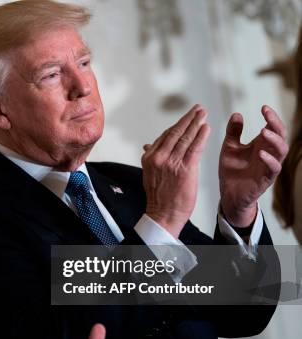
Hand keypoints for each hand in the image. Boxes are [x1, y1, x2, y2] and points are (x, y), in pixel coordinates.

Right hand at [141, 105, 210, 237]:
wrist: (163, 214)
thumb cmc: (159, 196)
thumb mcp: (149, 174)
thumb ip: (151, 158)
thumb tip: (147, 145)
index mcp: (149, 157)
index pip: (165, 136)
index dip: (178, 125)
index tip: (186, 117)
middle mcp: (159, 157)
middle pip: (175, 133)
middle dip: (188, 119)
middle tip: (198, 109)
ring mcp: (171, 163)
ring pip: (185, 138)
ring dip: (196, 124)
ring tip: (203, 114)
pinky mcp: (185, 169)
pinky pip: (194, 148)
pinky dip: (201, 136)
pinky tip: (206, 128)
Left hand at [219, 105, 288, 225]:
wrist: (229, 194)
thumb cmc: (232, 170)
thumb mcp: (229, 148)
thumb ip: (233, 132)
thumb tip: (236, 114)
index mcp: (261, 145)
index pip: (272, 127)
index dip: (271, 117)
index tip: (264, 107)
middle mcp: (268, 153)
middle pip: (281, 135)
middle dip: (276, 123)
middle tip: (267, 115)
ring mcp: (269, 166)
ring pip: (281, 150)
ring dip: (274, 140)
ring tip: (263, 132)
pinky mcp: (266, 179)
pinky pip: (273, 168)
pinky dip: (269, 160)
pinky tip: (260, 153)